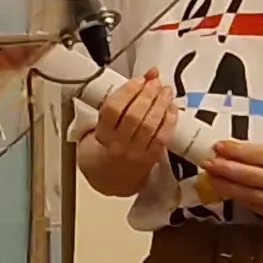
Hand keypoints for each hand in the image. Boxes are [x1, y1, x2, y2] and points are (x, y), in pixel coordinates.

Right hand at [76, 67, 177, 195]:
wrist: (110, 182)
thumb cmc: (100, 154)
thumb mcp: (90, 131)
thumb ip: (105, 109)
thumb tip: (130, 83)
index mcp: (102, 136)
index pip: (113, 110)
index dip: (128, 91)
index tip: (138, 80)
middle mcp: (119, 146)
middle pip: (135, 116)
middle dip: (148, 94)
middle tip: (155, 81)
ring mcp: (137, 153)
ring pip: (151, 126)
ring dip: (161, 104)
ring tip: (165, 90)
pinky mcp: (152, 158)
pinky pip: (163, 137)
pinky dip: (170, 120)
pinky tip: (172, 107)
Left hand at [202, 139, 262, 227]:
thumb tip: (238, 151)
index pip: (259, 155)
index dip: (236, 151)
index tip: (219, 146)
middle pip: (250, 175)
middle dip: (225, 168)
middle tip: (207, 162)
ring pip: (248, 194)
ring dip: (226, 185)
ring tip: (211, 176)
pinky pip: (254, 206)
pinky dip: (239, 198)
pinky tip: (227, 190)